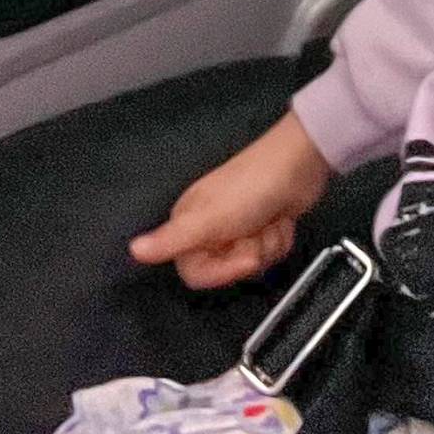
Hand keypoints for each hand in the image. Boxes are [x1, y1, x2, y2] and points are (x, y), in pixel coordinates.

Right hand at [129, 111, 331, 288]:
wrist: (301, 162)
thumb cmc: (251, 188)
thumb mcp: (208, 218)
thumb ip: (171, 239)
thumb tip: (132, 251)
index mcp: (190, 222)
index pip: (193, 271)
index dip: (219, 272)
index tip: (242, 260)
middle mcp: (212, 226)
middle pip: (224, 269)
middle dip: (247, 255)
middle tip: (257, 232)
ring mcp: (241, 226)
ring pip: (251, 262)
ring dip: (267, 245)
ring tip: (271, 220)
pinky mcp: (266, 224)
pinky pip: (270, 251)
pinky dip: (280, 237)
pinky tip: (283, 218)